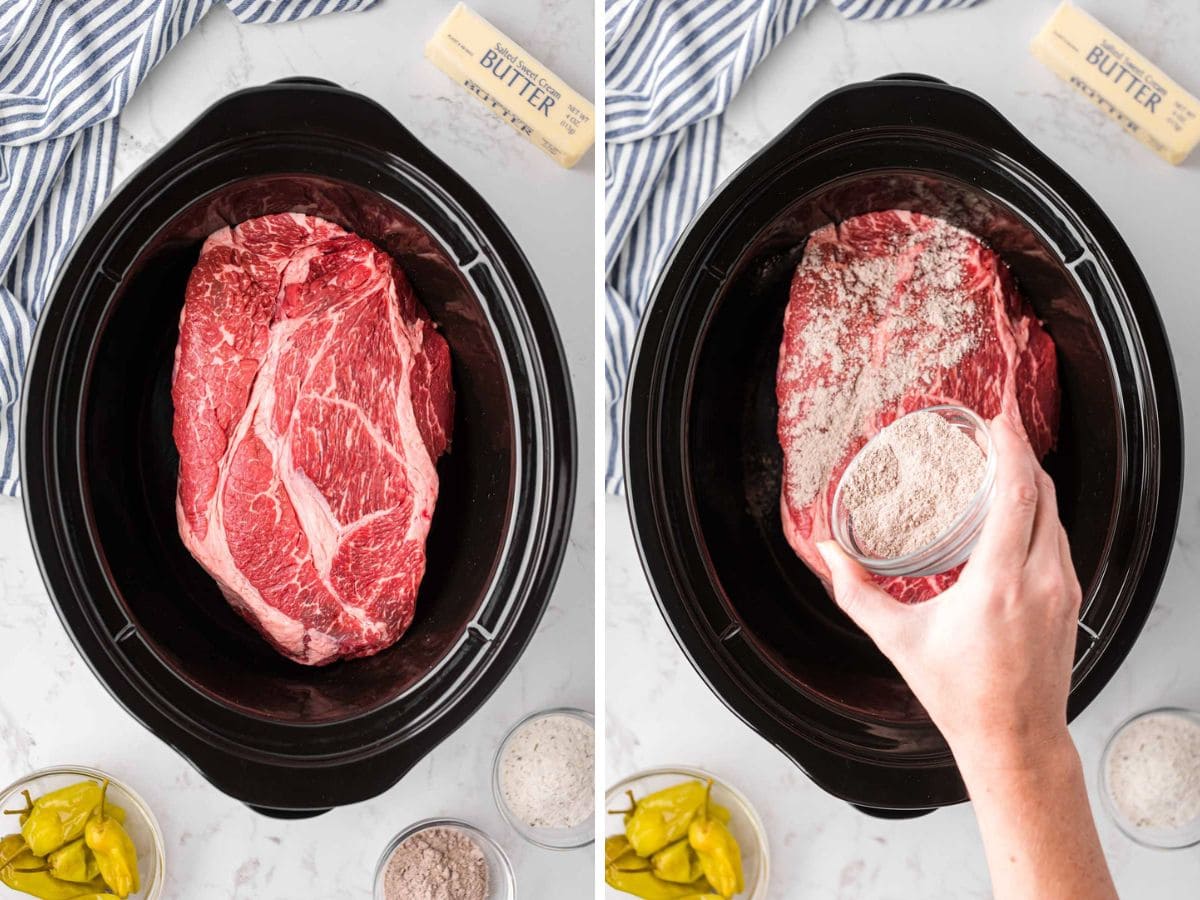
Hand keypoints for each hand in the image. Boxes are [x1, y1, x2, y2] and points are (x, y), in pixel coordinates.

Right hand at [817, 414, 1081, 770]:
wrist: (1014, 738)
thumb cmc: (960, 694)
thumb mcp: (897, 639)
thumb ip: (855, 592)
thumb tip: (827, 552)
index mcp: (998, 583)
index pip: (1016, 494)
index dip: (1010, 447)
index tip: (998, 417)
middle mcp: (1040, 579)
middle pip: (1041, 492)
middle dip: (1020, 451)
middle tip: (994, 426)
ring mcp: (1062, 588)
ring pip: (1055, 513)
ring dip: (1032, 479)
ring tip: (1003, 458)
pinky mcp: (1070, 599)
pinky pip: (1059, 537)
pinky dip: (1039, 510)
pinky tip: (1017, 507)